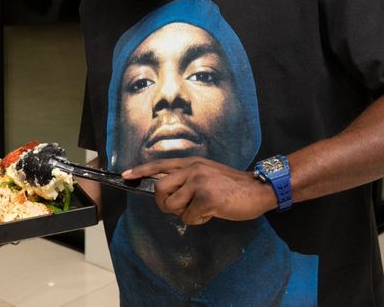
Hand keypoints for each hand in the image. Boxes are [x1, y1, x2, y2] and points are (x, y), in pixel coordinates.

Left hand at [122, 157, 277, 224]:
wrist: (258, 189)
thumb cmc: (232, 186)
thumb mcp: (207, 174)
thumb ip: (188, 178)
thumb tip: (167, 191)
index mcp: (192, 163)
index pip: (160, 165)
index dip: (141, 171)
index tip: (126, 175)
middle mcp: (192, 169)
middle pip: (159, 189)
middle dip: (163, 204)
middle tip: (178, 208)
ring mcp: (199, 183)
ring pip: (172, 206)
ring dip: (184, 214)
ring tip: (201, 210)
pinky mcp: (206, 198)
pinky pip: (188, 218)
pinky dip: (198, 221)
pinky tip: (211, 214)